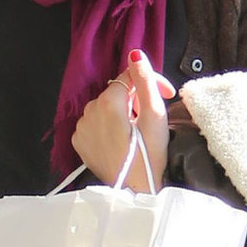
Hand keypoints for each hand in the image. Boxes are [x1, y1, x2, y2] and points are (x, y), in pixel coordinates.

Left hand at [71, 49, 174, 192]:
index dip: (151, 81)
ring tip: (135, 132)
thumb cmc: (149, 156)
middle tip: (151, 118)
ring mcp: (81, 127)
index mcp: (109, 101)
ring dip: (120, 113)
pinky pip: (94, 124)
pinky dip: (106, 126)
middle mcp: (89, 110)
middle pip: (116, 92)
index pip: (129, 75)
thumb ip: (145, 82)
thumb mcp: (155, 116)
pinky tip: (119, 140)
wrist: (133, 192)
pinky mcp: (79, 142)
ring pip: (104, 107)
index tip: (167, 94)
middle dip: (135, 99)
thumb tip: (135, 54)